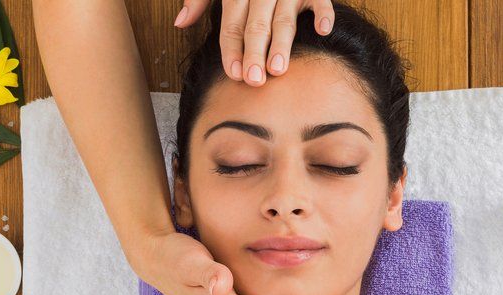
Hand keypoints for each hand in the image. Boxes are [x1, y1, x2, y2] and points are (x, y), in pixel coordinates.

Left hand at [172, 0, 334, 85]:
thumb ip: (199, 0)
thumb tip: (179, 23)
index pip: (232, 24)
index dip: (231, 49)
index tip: (233, 74)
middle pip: (257, 25)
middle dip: (254, 52)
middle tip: (254, 80)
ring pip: (284, 18)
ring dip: (282, 43)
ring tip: (277, 68)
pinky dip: (323, 12)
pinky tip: (322, 30)